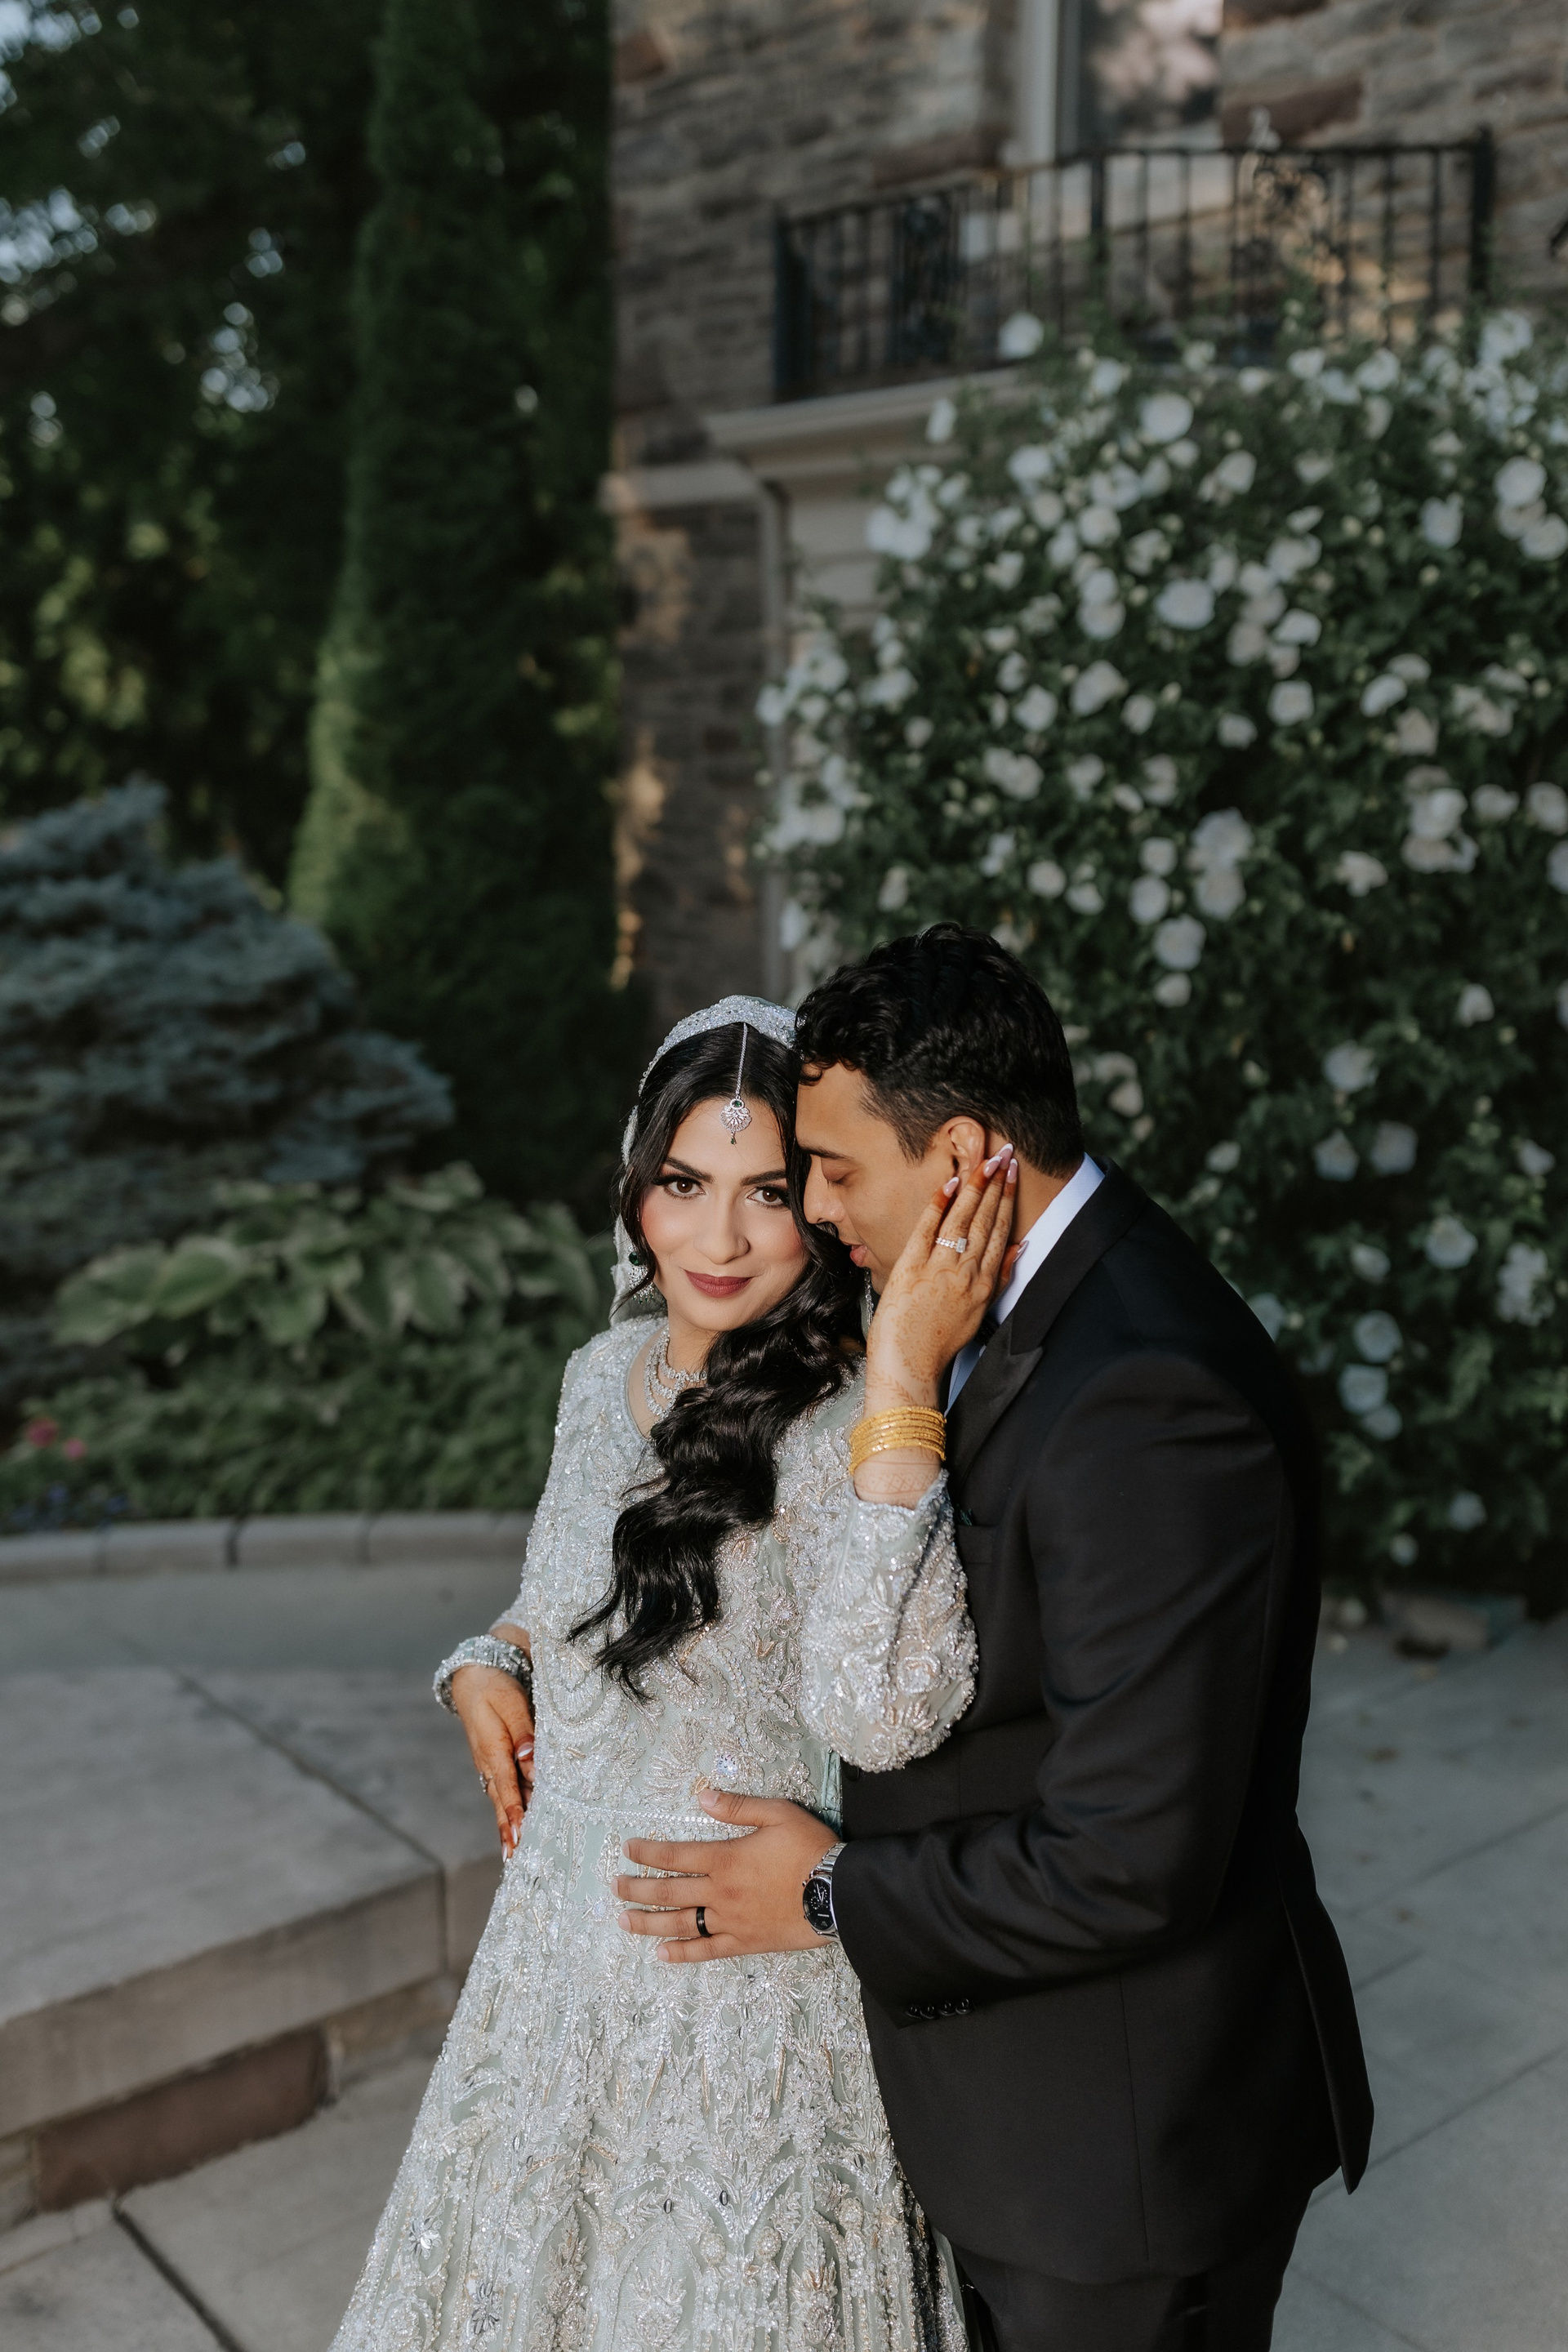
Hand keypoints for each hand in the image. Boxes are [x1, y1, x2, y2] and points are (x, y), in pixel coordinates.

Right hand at [450, 1664, 534, 1856]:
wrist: (473, 1678)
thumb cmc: (495, 1688)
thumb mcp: (512, 1703)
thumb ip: (524, 1733)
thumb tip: (531, 1762)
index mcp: (492, 1749)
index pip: (506, 1785)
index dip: (513, 1812)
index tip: (518, 1836)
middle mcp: (489, 1763)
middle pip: (501, 1801)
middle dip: (507, 1831)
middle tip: (514, 1859)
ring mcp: (490, 1765)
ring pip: (501, 1799)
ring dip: (508, 1824)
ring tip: (515, 1853)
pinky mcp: (495, 1762)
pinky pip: (504, 1790)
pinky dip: (509, 1809)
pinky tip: (519, 1824)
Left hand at [615, 1789, 836, 1961]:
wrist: (839, 1893)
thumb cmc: (810, 1849)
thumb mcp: (778, 1814)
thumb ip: (738, 1807)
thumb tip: (702, 1796)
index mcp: (725, 1858)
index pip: (675, 1854)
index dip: (648, 1852)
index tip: (626, 1850)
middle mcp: (720, 1892)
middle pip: (669, 1891)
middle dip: (637, 1888)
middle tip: (613, 1887)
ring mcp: (730, 1921)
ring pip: (680, 1923)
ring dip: (648, 1922)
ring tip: (623, 1921)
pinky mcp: (744, 1943)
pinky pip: (706, 1951)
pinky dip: (682, 1953)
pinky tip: (662, 1954)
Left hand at [866, 1146, 1017, 1406]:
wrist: (909, 1364)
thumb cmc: (939, 1341)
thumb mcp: (979, 1312)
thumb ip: (1000, 1277)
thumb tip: (1021, 1248)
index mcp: (984, 1284)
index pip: (1001, 1232)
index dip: (1008, 1200)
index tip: (1013, 1175)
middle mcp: (967, 1273)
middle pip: (986, 1220)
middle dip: (997, 1183)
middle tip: (1006, 1152)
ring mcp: (940, 1269)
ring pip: (963, 1220)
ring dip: (975, 1187)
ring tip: (985, 1160)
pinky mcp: (912, 1268)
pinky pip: (929, 1229)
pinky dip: (940, 1204)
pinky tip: (950, 1183)